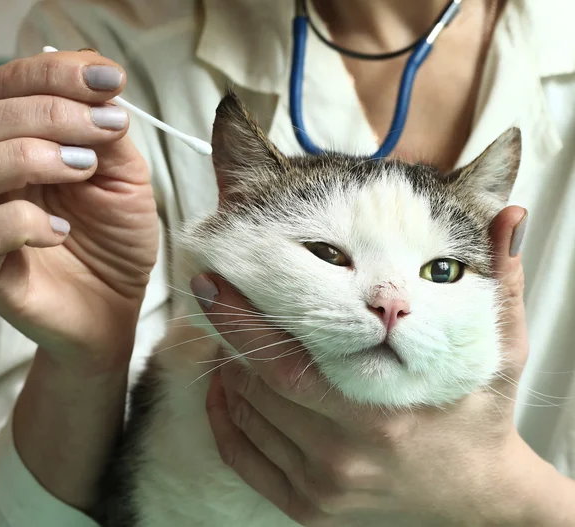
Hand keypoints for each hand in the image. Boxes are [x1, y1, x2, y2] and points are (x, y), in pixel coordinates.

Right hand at [0, 50, 157, 372]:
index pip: (9, 88)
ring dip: (32, 155)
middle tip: (106, 127)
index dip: (54, 73)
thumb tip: (100, 89)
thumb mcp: (125, 179)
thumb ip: (107, 136)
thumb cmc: (117, 240)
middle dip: (51, 112)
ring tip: (85, 168)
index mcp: (20, 145)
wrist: (116, 304)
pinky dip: (20, 223)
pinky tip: (59, 232)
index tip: (112, 79)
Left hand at [198, 206, 546, 525]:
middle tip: (217, 299)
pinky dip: (225, 419)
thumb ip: (501, 283)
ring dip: (228, 373)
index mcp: (379, 416)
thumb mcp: (502, 351)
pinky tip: (227, 389)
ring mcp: (322, 487)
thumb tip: (507, 217)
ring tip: (230, 337)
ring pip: (246, 417)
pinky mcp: (310, 507)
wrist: (478, 496)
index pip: (285, 363)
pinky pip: (244, 458)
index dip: (241, 321)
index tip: (212, 284)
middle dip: (230, 338)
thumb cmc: (479, 415)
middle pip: (257, 388)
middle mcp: (343, 457)